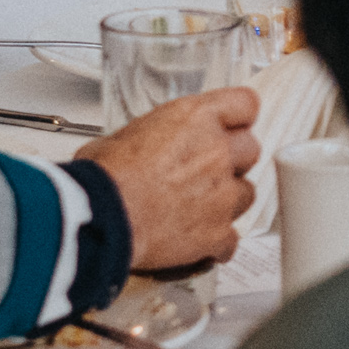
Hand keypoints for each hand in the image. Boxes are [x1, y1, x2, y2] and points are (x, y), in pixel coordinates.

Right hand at [76, 87, 262, 269]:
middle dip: (231, 161)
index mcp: (195, 119)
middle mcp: (217, 152)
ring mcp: (222, 194)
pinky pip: (230, 239)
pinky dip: (215, 243)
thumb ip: (147, 136)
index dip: (237, 118)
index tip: (231, 126)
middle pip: (250, 150)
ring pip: (246, 194)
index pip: (244, 105)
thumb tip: (136, 145)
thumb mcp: (118, 137)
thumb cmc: (101, 178)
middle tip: (203, 172)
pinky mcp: (217, 233)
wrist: (99, 218)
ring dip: (226, 201)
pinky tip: (194, 241)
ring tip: (194, 208)